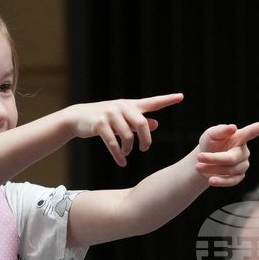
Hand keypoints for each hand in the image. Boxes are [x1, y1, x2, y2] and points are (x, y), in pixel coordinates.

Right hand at [68, 93, 183, 166]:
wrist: (77, 118)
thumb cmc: (104, 118)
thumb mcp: (123, 118)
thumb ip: (139, 121)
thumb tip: (157, 124)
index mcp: (130, 105)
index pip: (152, 102)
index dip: (167, 100)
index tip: (181, 96)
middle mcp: (121, 107)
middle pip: (142, 124)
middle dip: (146, 139)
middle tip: (145, 149)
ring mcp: (110, 114)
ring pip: (127, 136)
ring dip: (128, 148)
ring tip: (127, 153)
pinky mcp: (99, 124)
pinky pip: (113, 143)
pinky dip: (119, 155)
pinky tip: (122, 162)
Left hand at [196, 119, 258, 186]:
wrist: (204, 161)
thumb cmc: (210, 144)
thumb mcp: (210, 134)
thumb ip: (220, 130)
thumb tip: (233, 127)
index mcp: (240, 137)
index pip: (252, 132)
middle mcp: (244, 151)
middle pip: (232, 158)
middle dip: (214, 159)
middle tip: (199, 158)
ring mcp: (243, 165)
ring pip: (230, 170)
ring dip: (212, 169)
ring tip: (198, 167)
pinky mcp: (239, 177)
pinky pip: (232, 181)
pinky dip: (220, 181)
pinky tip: (211, 180)